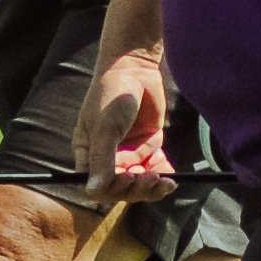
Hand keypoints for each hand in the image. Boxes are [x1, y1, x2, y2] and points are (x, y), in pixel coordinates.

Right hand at [79, 49, 177, 204]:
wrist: (135, 69)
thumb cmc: (111, 95)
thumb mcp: (105, 128)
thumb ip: (101, 160)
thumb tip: (92, 191)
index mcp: (88, 154)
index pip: (96, 185)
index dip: (112, 189)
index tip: (127, 179)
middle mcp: (107, 157)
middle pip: (120, 188)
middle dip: (136, 188)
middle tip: (150, 178)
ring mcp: (128, 153)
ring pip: (139, 183)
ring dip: (152, 187)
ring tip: (165, 181)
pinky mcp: (147, 147)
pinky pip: (155, 169)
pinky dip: (163, 176)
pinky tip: (172, 176)